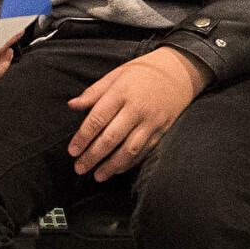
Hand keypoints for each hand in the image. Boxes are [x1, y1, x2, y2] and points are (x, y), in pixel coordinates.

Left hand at [65, 48, 205, 179]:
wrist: (178, 72)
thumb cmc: (141, 73)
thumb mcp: (116, 75)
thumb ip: (93, 92)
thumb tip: (72, 105)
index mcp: (121, 93)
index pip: (97, 118)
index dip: (83, 137)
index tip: (72, 151)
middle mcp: (136, 109)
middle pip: (111, 138)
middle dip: (93, 156)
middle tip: (79, 168)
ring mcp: (151, 122)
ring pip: (129, 149)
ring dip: (111, 165)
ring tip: (97, 176)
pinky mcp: (161, 131)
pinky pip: (144, 151)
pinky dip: (129, 163)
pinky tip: (117, 169)